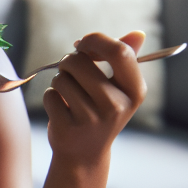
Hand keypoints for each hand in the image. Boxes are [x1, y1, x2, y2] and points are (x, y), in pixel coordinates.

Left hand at [41, 30, 145, 167]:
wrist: (85, 154)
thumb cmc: (101, 111)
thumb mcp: (119, 88)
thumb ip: (125, 58)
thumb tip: (138, 33)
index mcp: (135, 91)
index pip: (119, 52)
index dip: (96, 41)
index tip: (83, 44)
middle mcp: (117, 106)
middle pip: (79, 62)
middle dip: (69, 61)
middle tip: (71, 72)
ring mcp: (91, 119)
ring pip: (61, 78)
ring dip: (60, 81)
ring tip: (69, 95)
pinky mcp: (68, 128)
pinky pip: (49, 95)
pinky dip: (51, 98)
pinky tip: (61, 110)